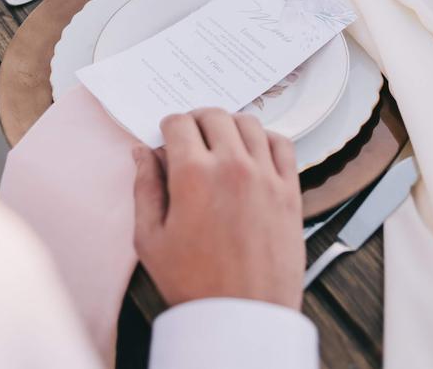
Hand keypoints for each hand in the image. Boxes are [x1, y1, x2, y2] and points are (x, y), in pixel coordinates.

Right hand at [133, 108, 303, 310]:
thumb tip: (142, 153)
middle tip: (192, 136)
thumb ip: (144, 187)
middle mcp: (232, 166)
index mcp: (194, 175)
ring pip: (249, 122)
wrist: (242, 317)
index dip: (169, 126)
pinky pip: (282, 143)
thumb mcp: (150, 239)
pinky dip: (266, 138)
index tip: (168, 136)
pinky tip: (254, 150)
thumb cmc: (195, 283)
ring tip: (221, 141)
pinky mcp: (289, 189)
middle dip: (197, 120)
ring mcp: (265, 175)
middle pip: (214, 115)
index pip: (180, 123)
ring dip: (230, 124)